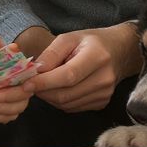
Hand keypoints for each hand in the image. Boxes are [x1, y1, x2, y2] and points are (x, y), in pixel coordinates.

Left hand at [0, 32, 32, 122]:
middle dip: (3, 101)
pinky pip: (7, 118)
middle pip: (22, 100)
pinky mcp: (5, 107)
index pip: (26, 83)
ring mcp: (14, 97)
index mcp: (19, 69)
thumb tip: (14, 48)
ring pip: (15, 111)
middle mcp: (21, 84)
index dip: (14, 90)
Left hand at [21, 23, 141, 112]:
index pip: (68, 76)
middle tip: (31, 84)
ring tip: (45, 84)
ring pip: (67, 104)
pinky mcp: (102, 103)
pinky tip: (59, 89)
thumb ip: (51, 54)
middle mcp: (104, 78)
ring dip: (50, 97)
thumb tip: (35, 71)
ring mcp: (105, 94)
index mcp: (97, 57)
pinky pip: (73, 108)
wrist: (119, 51)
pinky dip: (61, 101)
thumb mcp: (70, 38)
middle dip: (43, 92)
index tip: (26, 83)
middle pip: (66, 94)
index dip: (45, 82)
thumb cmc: (91, 42)